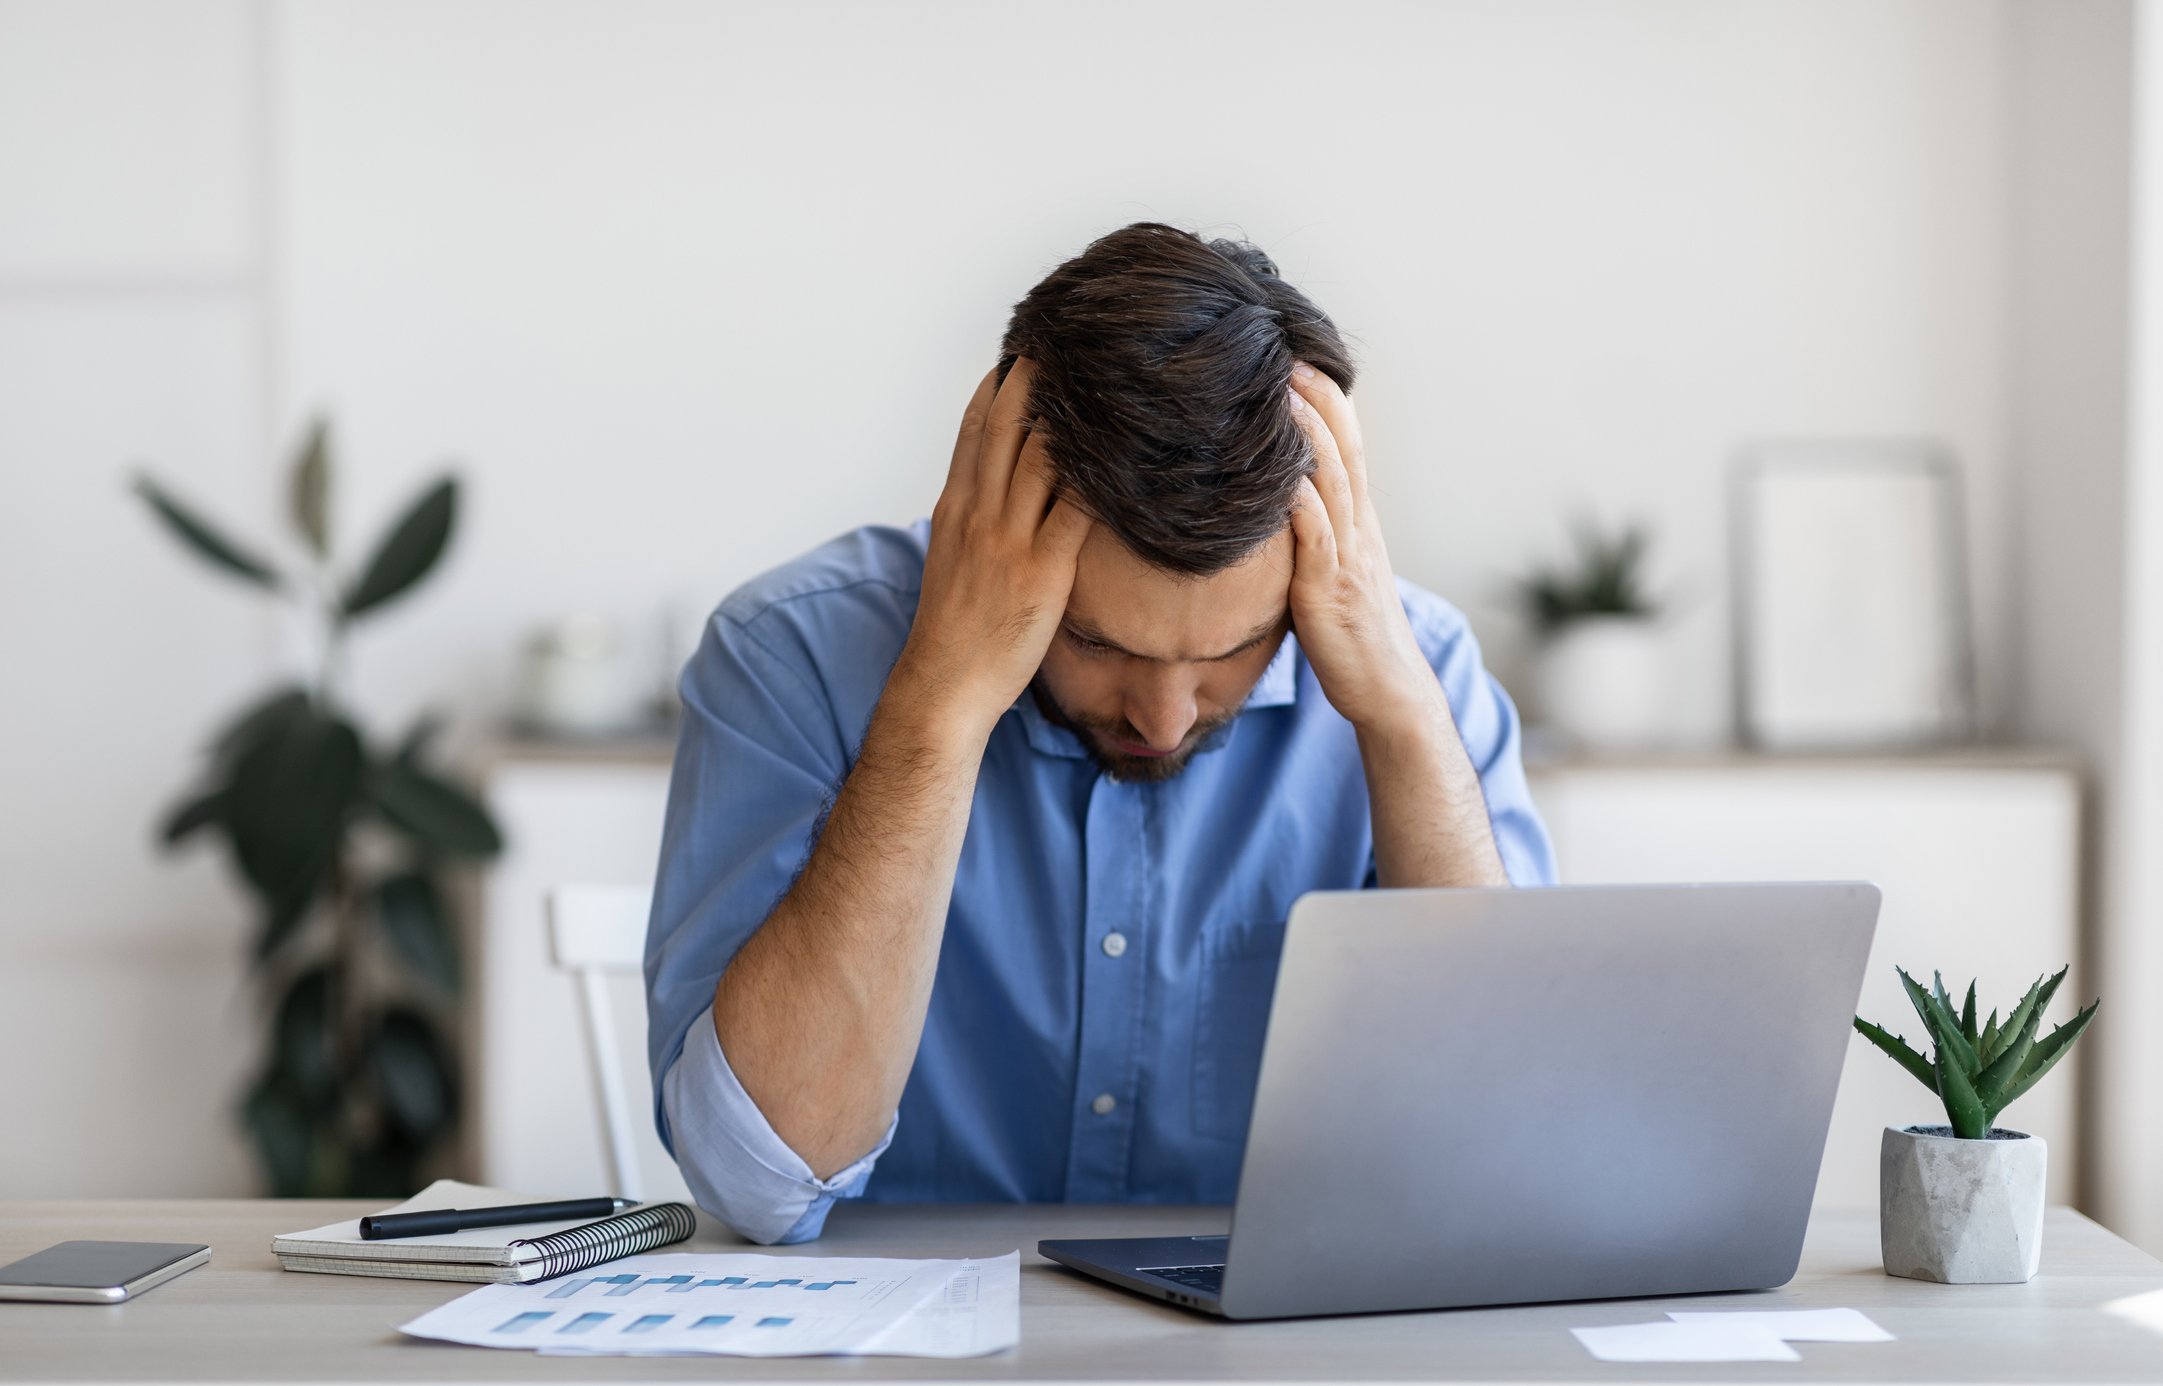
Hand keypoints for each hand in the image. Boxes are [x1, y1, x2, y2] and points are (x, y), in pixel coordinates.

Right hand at [889, 358, 1091, 739]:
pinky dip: (1098, 475)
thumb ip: (973, 524)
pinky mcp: (1042, 570)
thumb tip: (995, 499)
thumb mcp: (950, 562)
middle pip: (1008, 429)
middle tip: (1065, 340)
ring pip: (1041, 456)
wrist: (944, 685)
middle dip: (1035, 381)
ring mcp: (1009, 539)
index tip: (1017, 354)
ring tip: (1101, 376)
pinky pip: (1076, 510)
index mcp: (955, 508)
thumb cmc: (952, 632)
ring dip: (1070, 414)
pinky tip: (1124, 449)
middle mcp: (979, 513)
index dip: (998, 388)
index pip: (974, 432)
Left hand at [1285, 362, 1446, 733]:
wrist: (1389, 691)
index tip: (1300, 360)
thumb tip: (1285, 503)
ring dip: (1306, 437)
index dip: (1329, 402)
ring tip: (1277, 395)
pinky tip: (1278, 477)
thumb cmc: (1356, 637)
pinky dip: (1297, 503)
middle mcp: (1359, 531)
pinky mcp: (1328, 591)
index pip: (1349, 448)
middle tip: (1288, 353)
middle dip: (1317, 400)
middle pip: (1342, 452)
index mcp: (1361, 524)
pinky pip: (1314, 539)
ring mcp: (1347, 559)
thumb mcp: (1339, 573)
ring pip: (1331, 484)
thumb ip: (1318, 536)